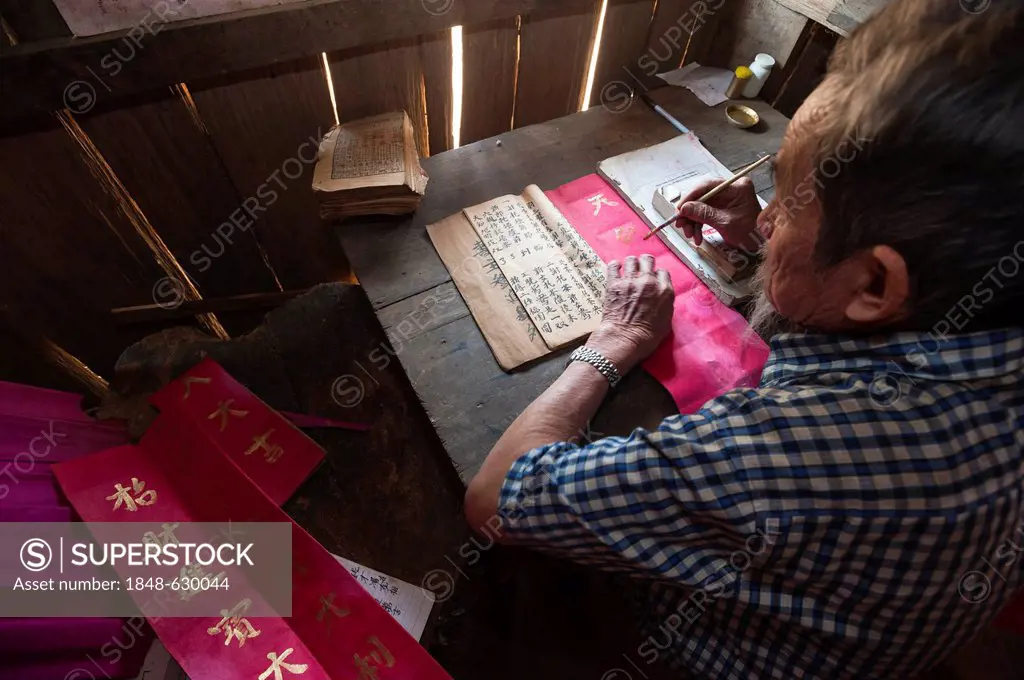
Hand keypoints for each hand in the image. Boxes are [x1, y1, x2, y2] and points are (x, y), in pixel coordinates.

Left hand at [587, 255, 673, 374]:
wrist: (625, 339)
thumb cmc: (647, 337)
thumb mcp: (666, 321)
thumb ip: (665, 304)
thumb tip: (661, 298)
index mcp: (664, 290)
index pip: (663, 272)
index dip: (657, 275)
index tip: (653, 280)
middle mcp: (649, 282)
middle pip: (648, 260)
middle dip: (645, 263)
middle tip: (641, 269)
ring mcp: (630, 281)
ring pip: (632, 260)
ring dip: (631, 264)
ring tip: (628, 269)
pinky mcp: (614, 284)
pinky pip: (613, 266)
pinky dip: (615, 266)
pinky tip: (615, 269)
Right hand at [673, 177, 761, 250]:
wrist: (761, 244)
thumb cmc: (750, 233)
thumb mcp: (726, 223)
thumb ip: (704, 214)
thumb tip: (685, 208)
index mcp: (736, 187)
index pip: (708, 185)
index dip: (691, 197)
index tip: (680, 209)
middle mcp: (730, 189)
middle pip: (703, 196)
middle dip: (690, 212)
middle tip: (681, 225)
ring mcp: (726, 199)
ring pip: (701, 206)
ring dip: (693, 221)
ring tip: (690, 235)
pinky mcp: (722, 209)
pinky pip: (705, 213)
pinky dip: (699, 225)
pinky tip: (697, 236)